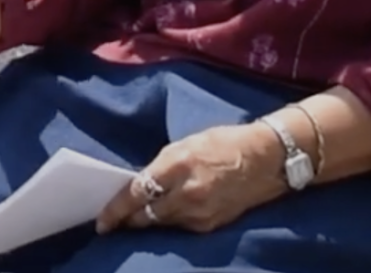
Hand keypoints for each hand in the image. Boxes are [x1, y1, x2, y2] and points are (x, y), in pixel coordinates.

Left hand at [95, 122, 287, 234]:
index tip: (102, 221)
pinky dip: (170, 222)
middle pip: (145, 215)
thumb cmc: (225, 143)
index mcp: (177, 164)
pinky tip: (164, 216)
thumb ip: (161, 165)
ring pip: (162, 223)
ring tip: (134, 220)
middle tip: (112, 223)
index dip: (115, 210)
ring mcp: (201, 211)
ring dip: (147, 222)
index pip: (136, 193)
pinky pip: (181, 227)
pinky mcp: (212, 224)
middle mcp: (187, 192)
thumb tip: (140, 184)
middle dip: (127, 221)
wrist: (268, 159)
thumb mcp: (186, 144)